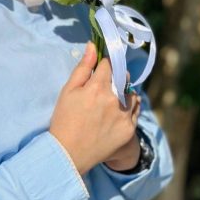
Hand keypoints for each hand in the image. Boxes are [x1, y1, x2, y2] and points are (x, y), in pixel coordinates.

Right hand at [49, 42, 139, 175]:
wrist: (68, 154)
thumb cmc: (64, 119)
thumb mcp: (68, 91)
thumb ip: (83, 67)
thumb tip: (93, 45)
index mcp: (97, 87)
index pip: (109, 64)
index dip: (104, 64)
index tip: (100, 68)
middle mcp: (114, 99)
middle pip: (123, 76)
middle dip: (116, 75)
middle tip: (104, 85)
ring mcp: (124, 115)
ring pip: (131, 92)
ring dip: (124, 91)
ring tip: (110, 100)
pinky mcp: (129, 129)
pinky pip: (135, 109)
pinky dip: (129, 106)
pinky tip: (116, 111)